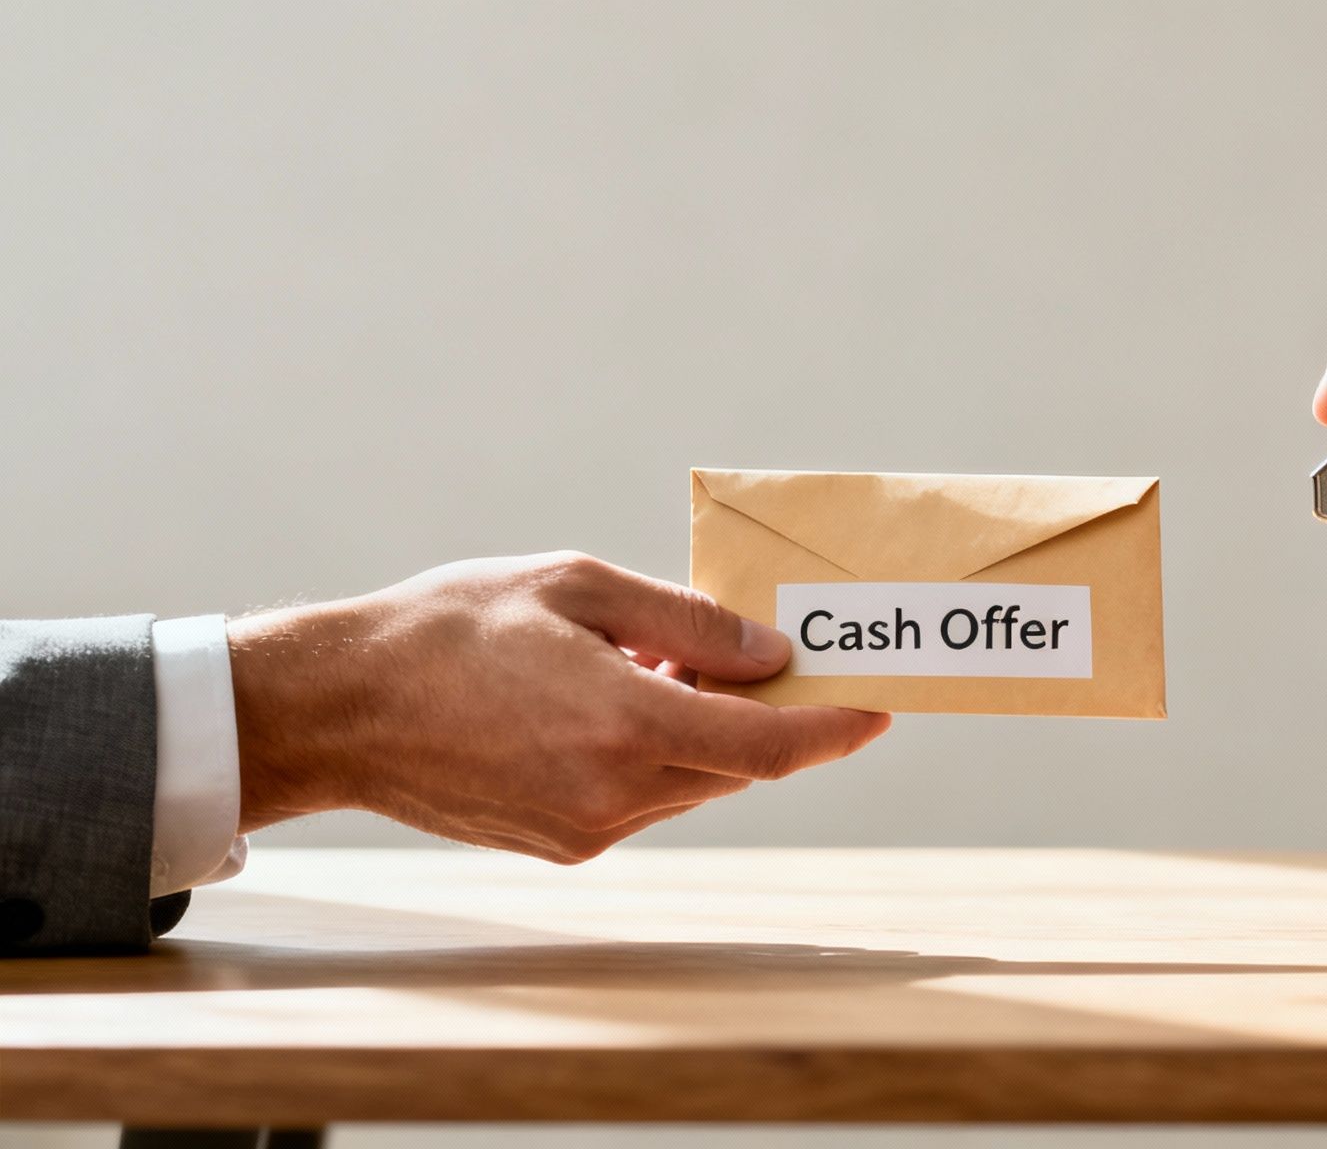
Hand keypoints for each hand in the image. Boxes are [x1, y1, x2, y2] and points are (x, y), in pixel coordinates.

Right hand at [226, 552, 890, 861]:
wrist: (340, 708)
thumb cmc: (451, 628)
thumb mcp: (577, 587)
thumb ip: (685, 624)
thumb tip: (768, 655)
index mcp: (627, 726)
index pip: (770, 747)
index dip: (834, 729)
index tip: (878, 708)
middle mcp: (616, 794)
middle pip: (737, 766)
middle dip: (766, 717)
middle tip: (776, 661)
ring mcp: (588, 830)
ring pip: (691, 783)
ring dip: (705, 734)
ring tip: (664, 665)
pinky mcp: (561, 846)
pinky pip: (644, 799)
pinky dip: (656, 756)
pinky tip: (619, 702)